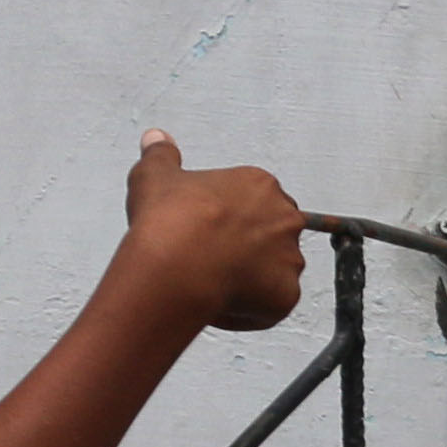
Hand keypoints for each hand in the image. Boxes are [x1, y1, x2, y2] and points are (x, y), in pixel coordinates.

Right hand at [122, 131, 305, 333]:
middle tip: (206, 258)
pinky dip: (249, 309)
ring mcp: (291, 258)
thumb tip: (156, 137)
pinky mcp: (287, 295)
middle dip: (243, 246)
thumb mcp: (155, 176)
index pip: (251, 202)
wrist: (175, 265)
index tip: (201, 229)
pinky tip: (218, 305)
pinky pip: (270, 304)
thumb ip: (161, 154)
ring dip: (248, 278)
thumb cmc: (168, 220)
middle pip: (268, 235)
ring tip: (210, 282)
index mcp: (261, 186)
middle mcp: (286, 219)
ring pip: (272, 271)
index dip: (223, 219)